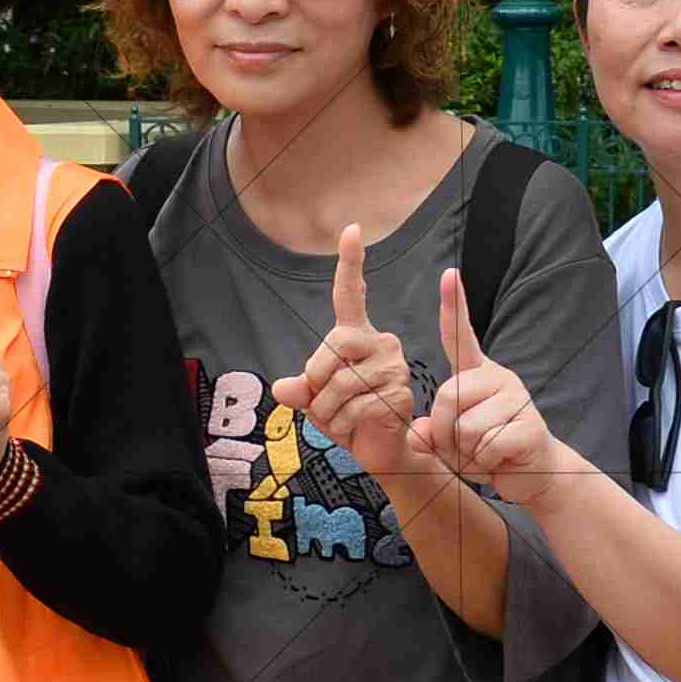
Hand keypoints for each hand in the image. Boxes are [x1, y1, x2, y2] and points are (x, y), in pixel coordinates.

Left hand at [286, 222, 421, 481]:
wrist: (381, 451)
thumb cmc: (348, 418)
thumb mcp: (315, 401)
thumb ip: (299, 389)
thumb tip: (282, 388)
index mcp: (357, 336)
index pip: (350, 294)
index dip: (351, 262)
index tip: (352, 229)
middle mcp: (380, 342)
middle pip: (332, 348)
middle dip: (317, 381)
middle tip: (327, 402)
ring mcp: (392, 366)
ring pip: (338, 384)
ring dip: (328, 411)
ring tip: (343, 419)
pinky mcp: (398, 392)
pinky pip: (353, 407)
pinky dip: (344, 425)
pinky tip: (357, 427)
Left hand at [407, 263, 562, 504]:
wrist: (533, 473)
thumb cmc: (487, 451)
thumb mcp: (450, 442)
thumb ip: (429, 433)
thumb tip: (417, 434)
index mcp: (477, 374)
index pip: (461, 337)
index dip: (454, 306)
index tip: (449, 274)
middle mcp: (498, 378)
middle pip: (448, 397)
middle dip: (444, 432)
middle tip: (462, 447)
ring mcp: (517, 399)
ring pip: (466, 427)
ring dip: (465, 452)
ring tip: (483, 454)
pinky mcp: (530, 425)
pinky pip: (487, 446)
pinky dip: (485, 462)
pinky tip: (499, 460)